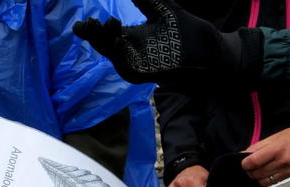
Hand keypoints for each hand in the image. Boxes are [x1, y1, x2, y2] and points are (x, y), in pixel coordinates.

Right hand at [73, 0, 224, 83]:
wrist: (208, 48)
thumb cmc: (187, 30)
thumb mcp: (161, 7)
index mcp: (131, 38)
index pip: (104, 34)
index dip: (91, 30)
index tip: (81, 24)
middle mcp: (131, 53)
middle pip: (103, 46)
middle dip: (93, 36)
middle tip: (88, 24)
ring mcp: (137, 66)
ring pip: (113, 58)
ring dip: (105, 44)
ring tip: (105, 26)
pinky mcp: (146, 76)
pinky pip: (127, 68)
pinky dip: (120, 56)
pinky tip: (119, 41)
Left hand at [241, 127, 289, 186]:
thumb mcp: (273, 138)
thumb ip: (257, 148)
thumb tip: (243, 156)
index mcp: (278, 149)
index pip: (255, 161)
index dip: (245, 164)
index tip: (244, 163)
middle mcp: (283, 162)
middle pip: (258, 174)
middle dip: (250, 171)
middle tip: (251, 167)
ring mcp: (288, 172)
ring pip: (264, 182)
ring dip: (258, 178)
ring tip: (260, 170)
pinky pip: (273, 184)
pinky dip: (268, 181)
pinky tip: (269, 174)